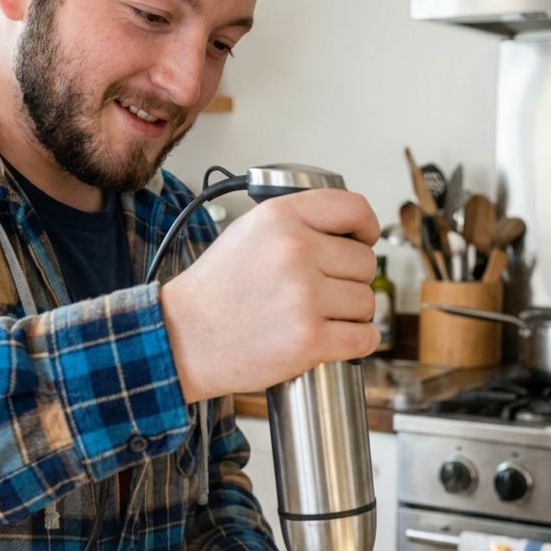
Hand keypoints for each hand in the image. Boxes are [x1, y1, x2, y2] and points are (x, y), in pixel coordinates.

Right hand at [160, 189, 379, 400]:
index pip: (354, 208)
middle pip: (365, 261)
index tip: (363, 240)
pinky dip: (357, 341)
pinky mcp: (310, 339)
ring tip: (315, 316)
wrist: (183, 338)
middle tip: (320, 291)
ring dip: (350, 313)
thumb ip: (297, 222)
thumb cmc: (215, 291)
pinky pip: (365, 337)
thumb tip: (349, 232)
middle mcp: (296, 251)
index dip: (366, 228)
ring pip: (366, 301)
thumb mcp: (249, 231)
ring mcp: (305, 297)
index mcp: (281, 218)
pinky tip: (335, 339)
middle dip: (349, 279)